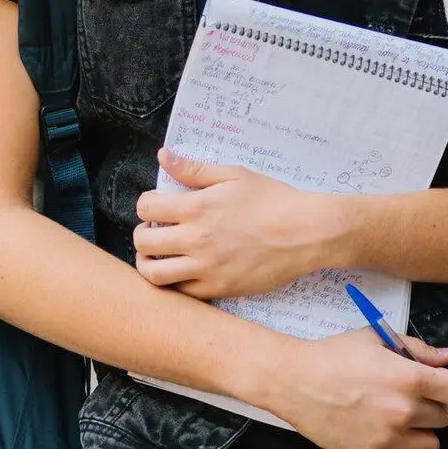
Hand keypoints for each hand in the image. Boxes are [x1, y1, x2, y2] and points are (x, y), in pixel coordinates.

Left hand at [133, 150, 329, 297]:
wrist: (305, 232)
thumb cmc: (271, 198)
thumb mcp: (233, 175)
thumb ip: (194, 168)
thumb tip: (162, 156)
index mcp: (197, 207)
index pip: (146, 207)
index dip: (146, 204)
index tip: (157, 205)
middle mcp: (196, 239)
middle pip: (142, 243)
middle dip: (142, 233)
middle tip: (155, 230)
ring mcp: (206, 268)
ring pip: (154, 274)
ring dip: (149, 263)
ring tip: (159, 255)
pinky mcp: (219, 289)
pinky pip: (181, 293)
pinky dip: (174, 282)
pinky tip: (183, 270)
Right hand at [261, 329, 447, 448]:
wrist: (297, 381)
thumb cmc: (335, 355)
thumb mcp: (375, 338)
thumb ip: (417, 349)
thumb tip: (447, 358)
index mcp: (410, 378)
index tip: (446, 385)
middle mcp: (405, 411)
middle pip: (447, 418)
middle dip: (434, 405)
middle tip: (411, 395)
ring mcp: (390, 437)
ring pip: (431, 446)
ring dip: (422, 432)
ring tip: (401, 418)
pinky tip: (385, 432)